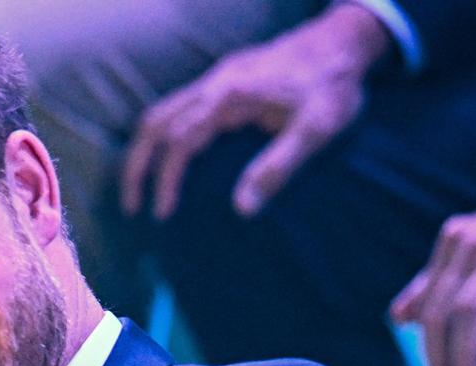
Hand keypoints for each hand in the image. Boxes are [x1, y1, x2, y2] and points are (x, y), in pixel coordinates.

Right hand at [120, 3, 388, 219]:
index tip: (163, 214)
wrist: (343, 41)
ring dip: (143, 150)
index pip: (180, 141)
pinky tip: (167, 160)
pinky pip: (175, 107)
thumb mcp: (316, 131)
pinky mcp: (221, 80)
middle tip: (132, 207)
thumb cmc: (333, 88)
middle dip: (137, 167)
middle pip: (154, 123)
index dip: (166, 180)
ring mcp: (214, 78)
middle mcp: (213, 84)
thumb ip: (277, 168)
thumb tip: (241, 211)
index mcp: (229, 96)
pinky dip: (160, 136)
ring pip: (160, 112)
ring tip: (140, 187)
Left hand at [391, 178, 475, 365]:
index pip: (428, 304)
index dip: (428, 346)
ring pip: (470, 310)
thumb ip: (433, 283)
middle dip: (439, 357)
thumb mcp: (469, 252)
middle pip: (441, 310)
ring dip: (465, 354)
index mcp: (452, 242)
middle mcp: (471, 244)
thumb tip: (397, 319)